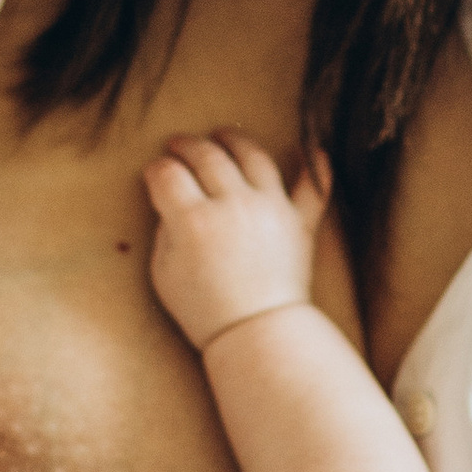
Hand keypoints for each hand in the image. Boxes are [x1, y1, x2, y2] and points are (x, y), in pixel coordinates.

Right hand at [146, 128, 328, 351]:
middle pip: (206, 155)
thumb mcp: (164, 272)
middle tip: (178, 146)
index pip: (167, 174)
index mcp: (194, 220)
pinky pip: (313, 187)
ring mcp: (271, 209)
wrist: (257, 336)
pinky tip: (312, 148)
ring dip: (234, 139)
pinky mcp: (300, 222)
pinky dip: (315, 165)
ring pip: (253, 155)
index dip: (157, 170)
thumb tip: (173, 200)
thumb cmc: (205, 311)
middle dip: (186, 145)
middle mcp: (234, 205)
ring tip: (223, 136)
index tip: (156, 174)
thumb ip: (166, 229)